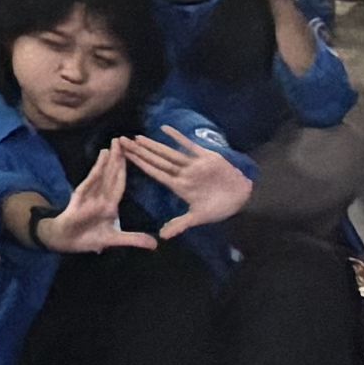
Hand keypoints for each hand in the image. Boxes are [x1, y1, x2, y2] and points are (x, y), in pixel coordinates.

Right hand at [39, 154, 153, 254]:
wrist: (66, 241)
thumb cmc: (88, 238)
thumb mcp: (114, 240)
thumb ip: (133, 239)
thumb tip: (155, 245)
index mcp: (111, 204)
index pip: (120, 183)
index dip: (126, 169)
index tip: (132, 154)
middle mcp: (102, 195)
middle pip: (112, 174)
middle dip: (118, 157)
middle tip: (124, 139)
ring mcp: (91, 194)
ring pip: (103, 173)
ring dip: (109, 159)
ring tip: (114, 143)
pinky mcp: (81, 196)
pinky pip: (92, 180)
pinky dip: (98, 169)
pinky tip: (102, 158)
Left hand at [122, 130, 247, 235]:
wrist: (243, 197)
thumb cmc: (221, 207)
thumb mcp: (200, 217)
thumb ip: (181, 224)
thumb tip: (163, 236)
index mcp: (179, 187)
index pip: (155, 173)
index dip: (140, 164)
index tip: (123, 157)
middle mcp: (183, 174)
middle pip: (157, 160)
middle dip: (139, 151)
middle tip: (120, 141)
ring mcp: (193, 164)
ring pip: (169, 152)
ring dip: (154, 145)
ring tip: (136, 137)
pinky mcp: (206, 157)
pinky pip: (189, 145)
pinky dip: (178, 137)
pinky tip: (164, 128)